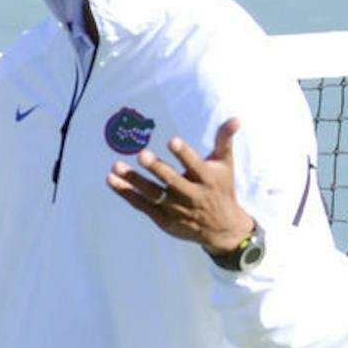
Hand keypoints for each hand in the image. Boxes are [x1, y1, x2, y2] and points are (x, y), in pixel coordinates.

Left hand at [106, 118, 254, 253]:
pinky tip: (112, 180)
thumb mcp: (225, 164)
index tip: (172, 141)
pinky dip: (127, 194)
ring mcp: (176, 209)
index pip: (195, 164)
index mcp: (207, 179)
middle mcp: (192, 195)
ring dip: (134, 181)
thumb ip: (224, 140)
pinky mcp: (164, 220)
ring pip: (153, 194)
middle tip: (142, 154)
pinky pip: (142, 205)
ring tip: (116, 166)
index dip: (184, 154)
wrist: (223, 229)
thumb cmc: (221, 188)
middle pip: (172, 181)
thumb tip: (236, 117)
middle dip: (157, 169)